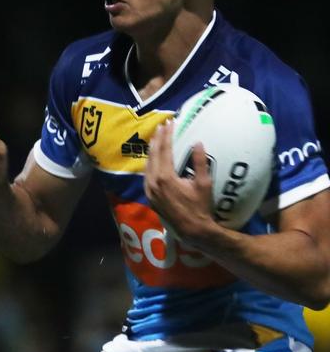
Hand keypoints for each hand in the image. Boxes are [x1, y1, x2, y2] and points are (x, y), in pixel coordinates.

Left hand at [144, 121, 215, 244]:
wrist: (192, 229)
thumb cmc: (200, 206)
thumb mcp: (203, 184)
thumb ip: (199, 162)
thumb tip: (197, 142)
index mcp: (165, 177)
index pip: (164, 150)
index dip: (167, 135)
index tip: (170, 123)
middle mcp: (153, 182)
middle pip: (153, 155)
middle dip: (158, 139)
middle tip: (162, 126)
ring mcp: (149, 190)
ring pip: (147, 164)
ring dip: (152, 150)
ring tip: (157, 138)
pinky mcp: (149, 196)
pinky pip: (147, 175)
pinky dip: (150, 163)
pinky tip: (154, 158)